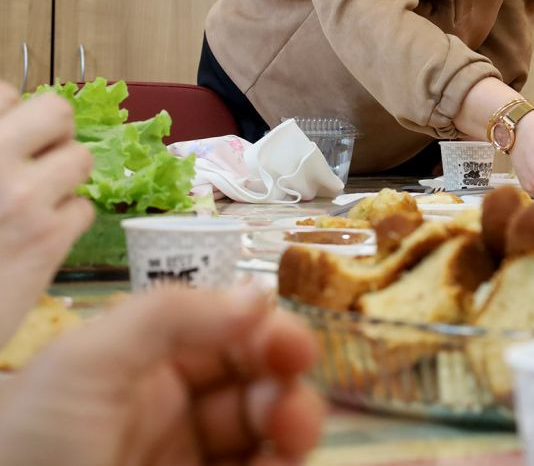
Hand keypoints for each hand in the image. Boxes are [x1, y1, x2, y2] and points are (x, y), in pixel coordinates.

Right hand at [0, 81, 94, 344]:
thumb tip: (10, 114)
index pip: (3, 92)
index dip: (9, 115)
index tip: (6, 141)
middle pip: (55, 111)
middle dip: (52, 134)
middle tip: (33, 164)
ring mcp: (19, 198)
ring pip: (81, 158)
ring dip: (66, 179)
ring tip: (35, 205)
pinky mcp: (47, 239)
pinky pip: (84, 208)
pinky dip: (68, 223)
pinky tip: (38, 241)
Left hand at [0, 287, 325, 465]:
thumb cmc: (26, 450)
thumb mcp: (85, 365)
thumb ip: (171, 315)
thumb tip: (259, 294)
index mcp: (138, 364)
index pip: (223, 332)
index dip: (265, 333)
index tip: (296, 348)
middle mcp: (166, 410)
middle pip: (254, 381)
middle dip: (286, 384)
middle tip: (290, 409)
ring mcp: (181, 459)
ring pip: (263, 432)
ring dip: (292, 427)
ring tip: (292, 441)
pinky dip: (279, 463)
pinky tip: (279, 463)